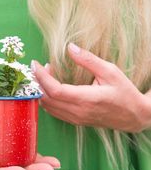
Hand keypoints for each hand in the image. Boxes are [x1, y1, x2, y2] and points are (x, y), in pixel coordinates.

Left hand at [32, 43, 150, 132]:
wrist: (134, 116)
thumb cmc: (124, 92)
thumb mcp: (109, 71)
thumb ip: (88, 60)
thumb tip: (70, 47)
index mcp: (86, 99)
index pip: (55, 90)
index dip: (41, 77)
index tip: (35, 64)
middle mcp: (78, 112)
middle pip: (47, 99)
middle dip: (37, 82)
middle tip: (36, 67)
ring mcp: (76, 119)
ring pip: (48, 107)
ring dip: (41, 90)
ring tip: (44, 73)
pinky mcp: (75, 121)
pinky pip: (54, 112)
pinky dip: (47, 99)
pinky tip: (51, 86)